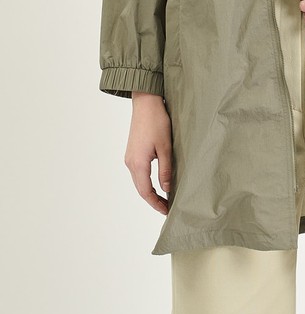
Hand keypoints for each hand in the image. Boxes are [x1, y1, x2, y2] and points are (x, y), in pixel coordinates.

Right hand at [124, 93, 172, 214]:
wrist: (145, 102)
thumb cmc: (157, 122)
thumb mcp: (165, 147)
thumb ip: (165, 169)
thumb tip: (166, 189)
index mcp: (138, 163)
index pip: (146, 192)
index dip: (156, 203)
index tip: (167, 211)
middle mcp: (130, 162)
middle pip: (140, 189)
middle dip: (153, 200)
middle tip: (167, 207)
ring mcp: (129, 157)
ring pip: (138, 181)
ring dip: (149, 191)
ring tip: (164, 197)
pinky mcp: (132, 151)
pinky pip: (138, 172)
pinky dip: (146, 181)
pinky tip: (156, 181)